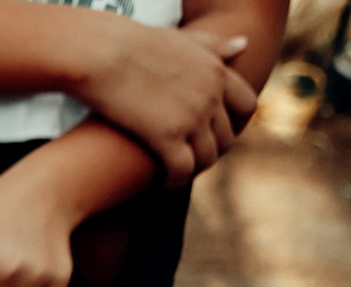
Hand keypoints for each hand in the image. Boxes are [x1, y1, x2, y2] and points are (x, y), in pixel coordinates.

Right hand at [69, 19, 255, 184]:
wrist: (103, 53)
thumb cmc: (134, 43)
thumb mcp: (182, 39)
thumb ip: (213, 44)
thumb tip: (242, 44)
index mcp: (217, 72)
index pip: (246, 106)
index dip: (236, 125)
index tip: (218, 133)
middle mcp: (211, 97)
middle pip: (226, 138)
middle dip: (212, 151)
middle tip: (192, 158)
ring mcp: (192, 119)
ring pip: (207, 158)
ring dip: (194, 169)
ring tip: (176, 172)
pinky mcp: (167, 138)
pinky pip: (182, 170)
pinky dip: (174, 180)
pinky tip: (161, 182)